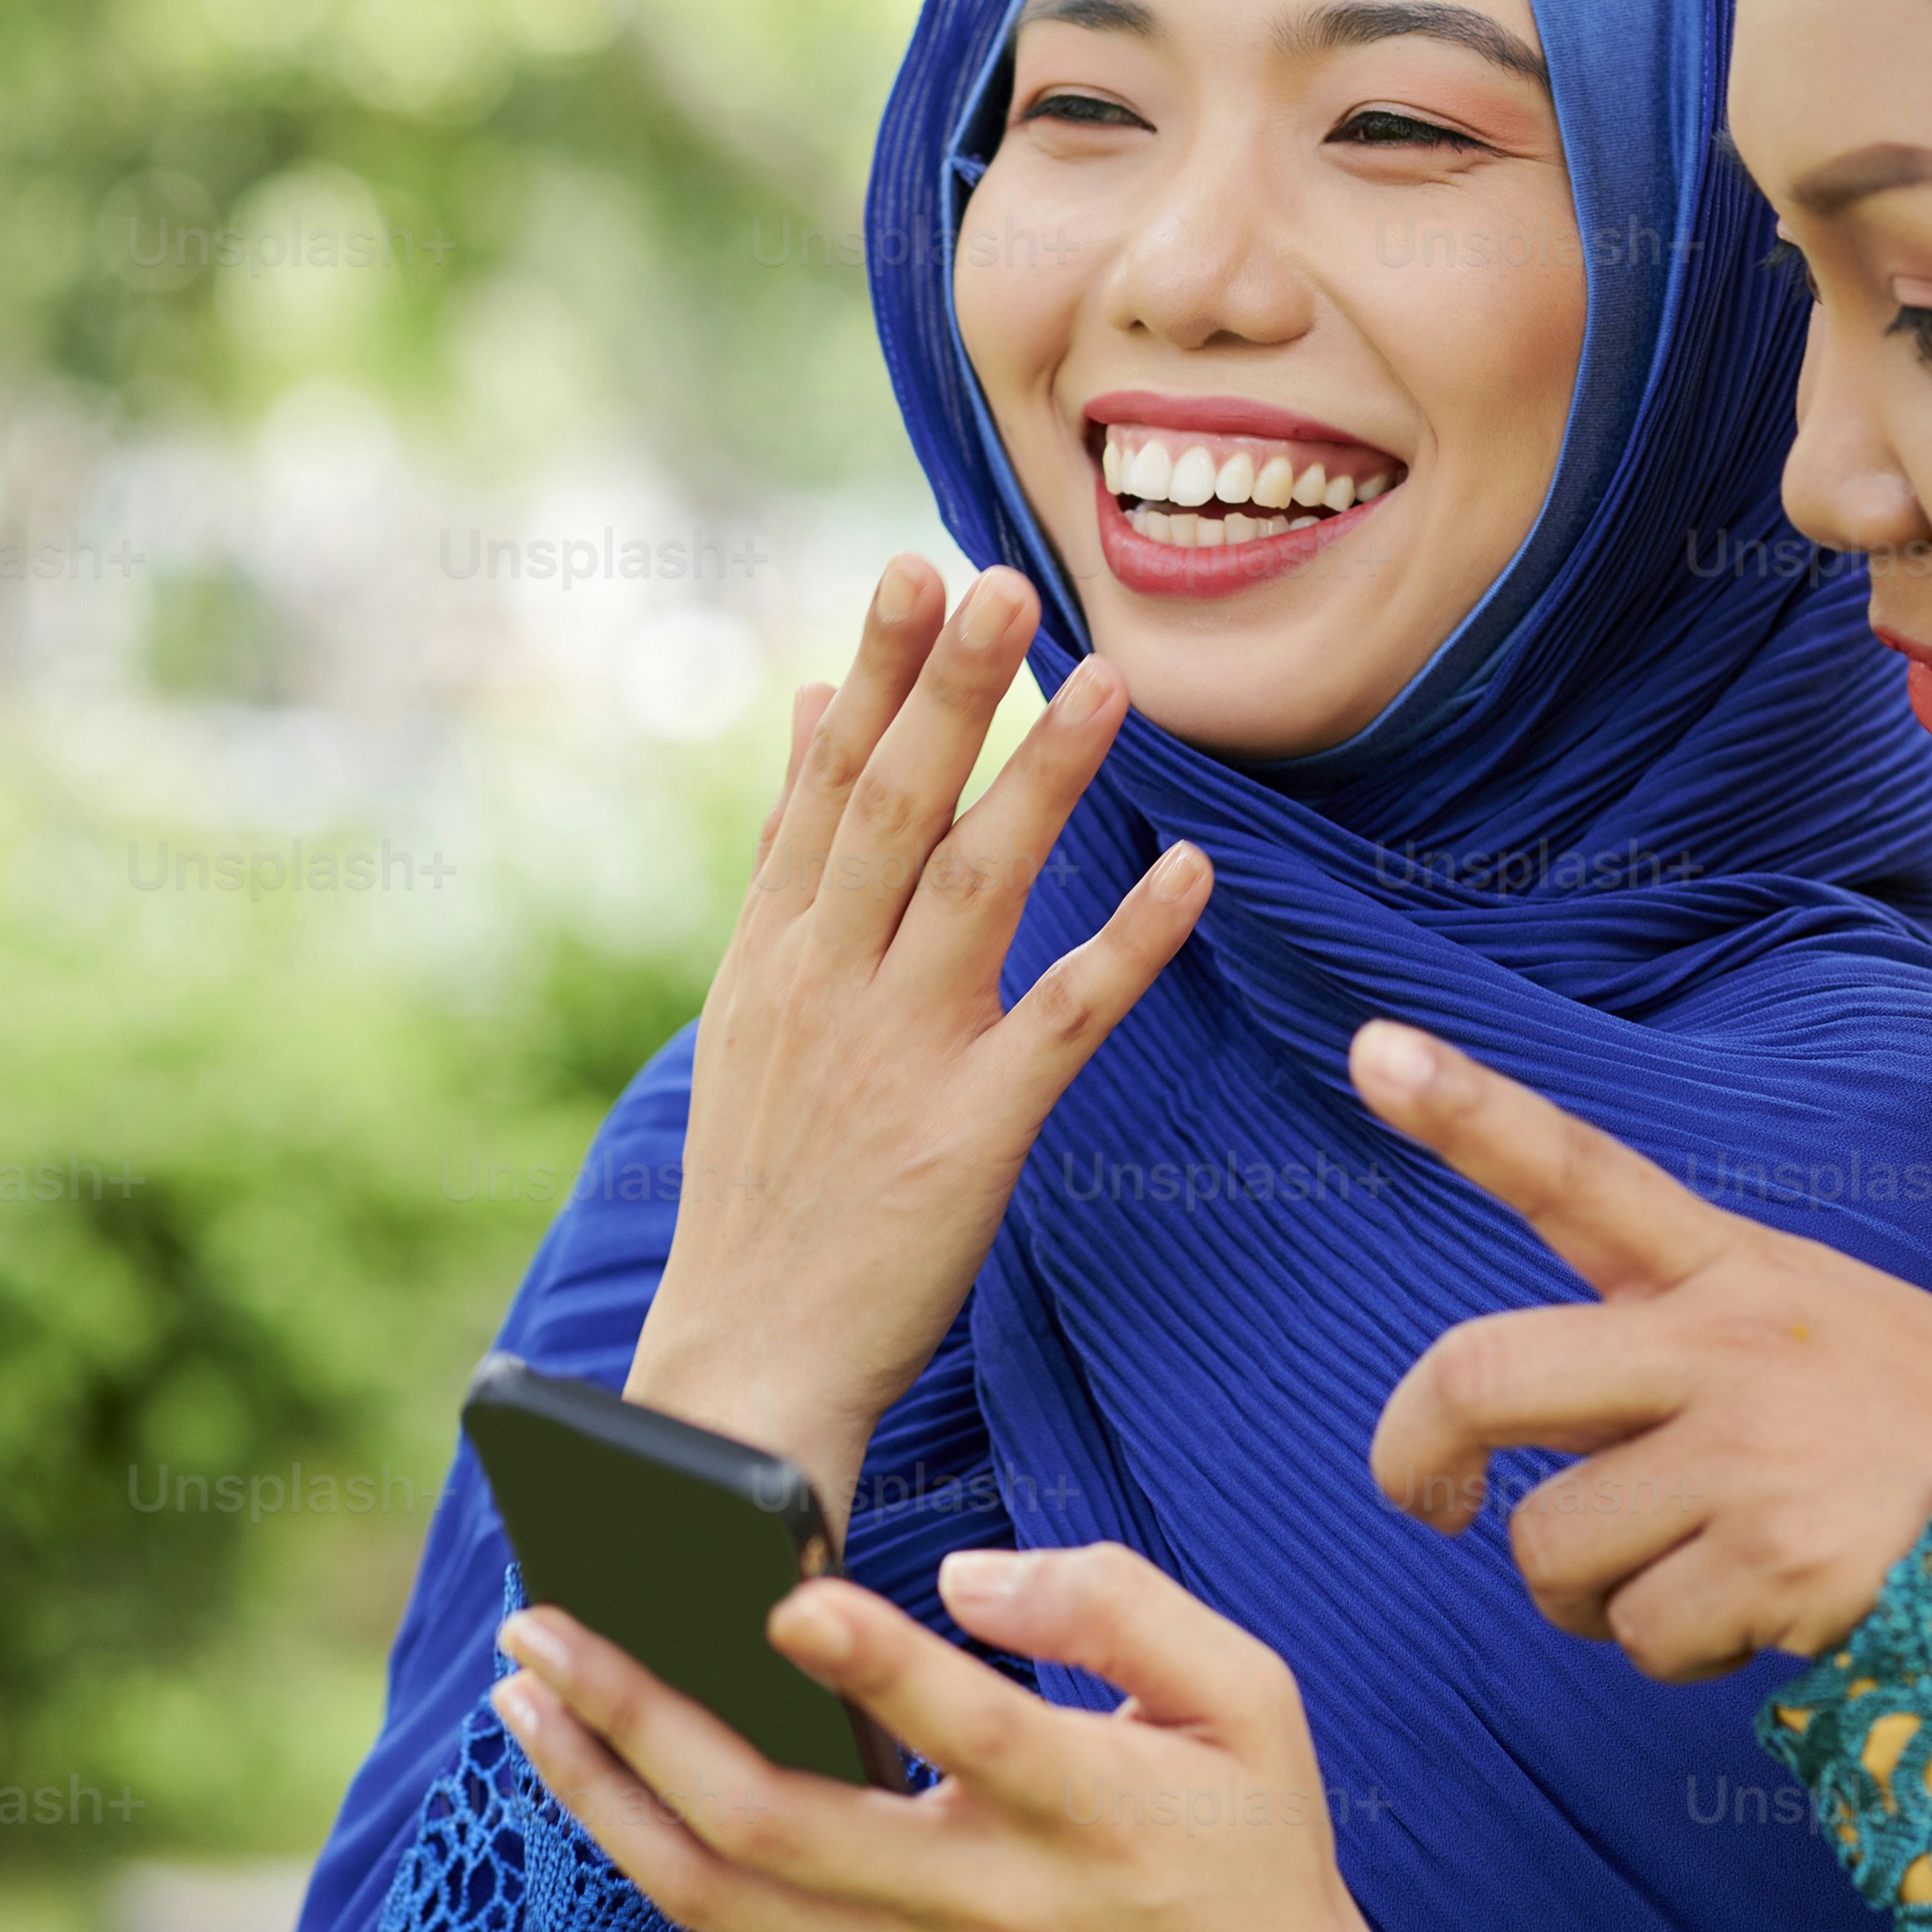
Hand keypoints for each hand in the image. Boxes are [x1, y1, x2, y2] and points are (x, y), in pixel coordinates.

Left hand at [490, 1547, 1487, 1931]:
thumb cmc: (1254, 1855)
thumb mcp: (1250, 1701)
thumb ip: (1120, 1605)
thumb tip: (964, 1575)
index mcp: (1095, 1813)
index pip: (972, 1732)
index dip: (877, 1665)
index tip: (783, 1596)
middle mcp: (996, 1911)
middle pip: (778, 1825)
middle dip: (638, 1719)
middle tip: (542, 1627)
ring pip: (723, 1898)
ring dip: (605, 1795)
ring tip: (529, 1704)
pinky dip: (679, 1854)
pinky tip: (627, 1782)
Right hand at [625, 557, 1207, 1539]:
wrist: (745, 1365)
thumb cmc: (763, 1179)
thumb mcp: (748, 1002)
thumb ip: (787, 854)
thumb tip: (802, 704)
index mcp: (774, 951)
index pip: (826, 784)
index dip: (873, 672)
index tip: (914, 566)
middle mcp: (828, 984)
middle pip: (895, 810)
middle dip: (949, 690)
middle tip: (1004, 580)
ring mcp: (899, 1054)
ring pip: (977, 887)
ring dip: (1046, 779)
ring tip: (1110, 680)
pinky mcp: (971, 1131)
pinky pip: (1064, 1016)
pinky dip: (1129, 939)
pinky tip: (1187, 868)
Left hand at [1348, 1020, 1931, 1678]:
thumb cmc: (1924, 1436)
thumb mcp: (1810, 1330)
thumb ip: (1668, 1349)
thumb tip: (1515, 1436)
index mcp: (1732, 1270)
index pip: (1580, 1172)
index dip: (1467, 1110)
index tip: (1372, 1047)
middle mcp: (1725, 1343)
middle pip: (1480, 1375)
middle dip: (1413, 1456)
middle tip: (1430, 1504)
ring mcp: (1746, 1451)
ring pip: (1549, 1547)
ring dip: (1590, 1598)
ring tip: (1696, 1577)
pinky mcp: (1771, 1561)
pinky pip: (1639, 1636)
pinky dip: (1678, 1654)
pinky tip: (1767, 1618)